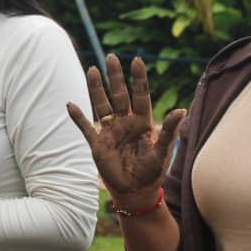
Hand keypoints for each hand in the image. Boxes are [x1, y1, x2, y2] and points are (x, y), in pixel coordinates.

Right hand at [67, 54, 184, 210]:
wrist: (135, 193)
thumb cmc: (152, 173)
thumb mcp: (162, 152)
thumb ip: (169, 131)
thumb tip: (180, 110)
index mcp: (142, 123)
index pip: (141, 95)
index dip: (139, 79)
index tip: (137, 60)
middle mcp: (125, 123)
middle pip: (119, 95)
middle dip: (115, 76)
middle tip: (111, 57)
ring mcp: (110, 132)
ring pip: (101, 105)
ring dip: (96, 89)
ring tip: (92, 70)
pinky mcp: (97, 144)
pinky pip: (85, 127)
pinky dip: (77, 117)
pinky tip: (70, 104)